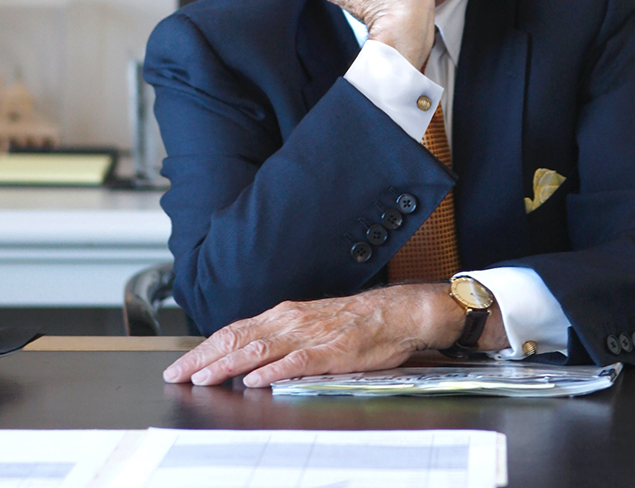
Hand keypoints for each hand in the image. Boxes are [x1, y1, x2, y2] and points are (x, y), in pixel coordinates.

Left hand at [162, 283, 495, 388]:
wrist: (396, 313)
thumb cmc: (356, 321)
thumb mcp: (311, 323)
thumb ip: (281, 339)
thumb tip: (248, 359)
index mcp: (286, 315)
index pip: (235, 330)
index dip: (205, 348)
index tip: (181, 365)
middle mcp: (292, 321)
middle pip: (239, 338)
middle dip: (204, 358)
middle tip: (177, 375)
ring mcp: (311, 336)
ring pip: (260, 349)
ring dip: (228, 364)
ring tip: (204, 377)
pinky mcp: (332, 352)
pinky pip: (298, 362)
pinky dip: (274, 371)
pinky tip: (256, 381)